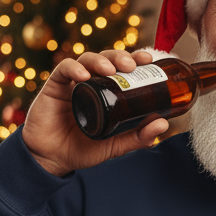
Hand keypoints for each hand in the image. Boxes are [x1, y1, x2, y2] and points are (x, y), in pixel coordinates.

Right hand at [22, 50, 169, 176]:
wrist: (52, 159)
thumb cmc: (82, 150)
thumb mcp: (115, 145)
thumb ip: (138, 137)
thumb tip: (164, 123)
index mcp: (106, 92)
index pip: (121, 69)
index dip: (134, 60)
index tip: (148, 60)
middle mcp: (91, 83)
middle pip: (106, 59)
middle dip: (119, 56)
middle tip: (131, 65)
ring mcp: (72, 83)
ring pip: (86, 60)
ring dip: (100, 60)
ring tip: (110, 69)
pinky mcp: (54, 86)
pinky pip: (63, 70)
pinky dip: (74, 69)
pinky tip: (84, 75)